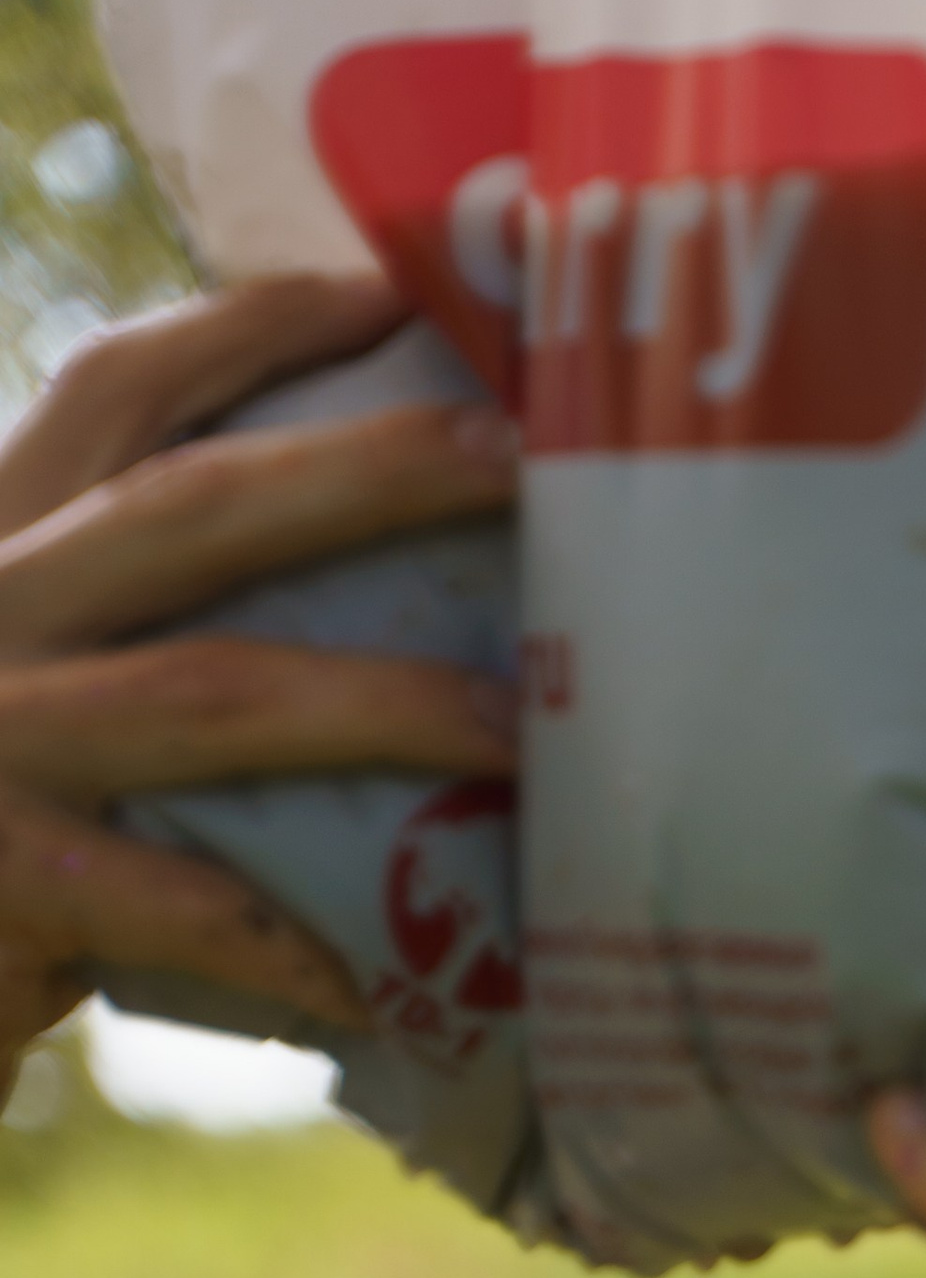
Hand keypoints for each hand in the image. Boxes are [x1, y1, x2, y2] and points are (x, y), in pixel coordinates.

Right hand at [0, 274, 518, 1098]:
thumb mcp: (41, 694)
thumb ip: (143, 632)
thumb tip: (372, 611)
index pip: (122, 390)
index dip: (256, 327)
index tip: (401, 287)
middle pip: (193, 505)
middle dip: (368, 468)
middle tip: (520, 449)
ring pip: (212, 694)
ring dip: (381, 705)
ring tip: (520, 727)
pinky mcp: (5, 881)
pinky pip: (176, 910)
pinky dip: (284, 948)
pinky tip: (378, 990)